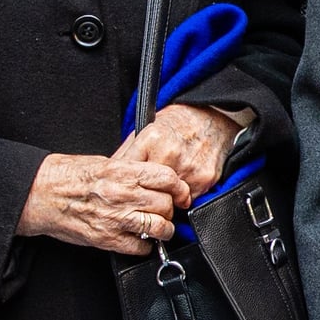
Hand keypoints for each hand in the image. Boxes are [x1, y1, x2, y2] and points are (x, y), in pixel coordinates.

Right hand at [17, 150, 184, 254]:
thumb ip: (131, 170)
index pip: (167, 178)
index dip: (179, 187)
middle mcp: (123, 195)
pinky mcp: (106, 238)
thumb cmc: (67, 175)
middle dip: (170, 209)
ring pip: (158, 228)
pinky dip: (144, 247)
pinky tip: (139, 240)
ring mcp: (115, 218)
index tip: (181, 193)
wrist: (40, 193)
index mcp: (123, 172)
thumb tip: (154, 177)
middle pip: (166, 205)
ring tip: (159, 229)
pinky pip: (139, 248)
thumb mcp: (103, 162)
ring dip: (163, 230)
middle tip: (165, 211)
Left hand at [123, 101, 241, 203]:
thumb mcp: (147, 129)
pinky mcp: (204, 179)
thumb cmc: (177, 125)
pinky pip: (187, 199)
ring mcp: (189, 167)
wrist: (210, 120)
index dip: (126, 184)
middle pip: (148, 190)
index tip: (125, 191)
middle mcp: (170, 153)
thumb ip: (128, 153)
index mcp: (152, 138)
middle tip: (145, 193)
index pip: (130, 173)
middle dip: (145, 194)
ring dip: (165, 197)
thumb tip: (109, 175)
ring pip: (168, 198)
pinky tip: (182, 182)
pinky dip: (182, 196)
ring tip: (165, 185)